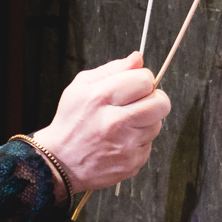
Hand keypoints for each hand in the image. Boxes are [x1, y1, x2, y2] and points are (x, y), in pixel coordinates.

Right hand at [29, 52, 170, 197]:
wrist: (60, 162)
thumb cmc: (71, 120)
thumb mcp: (81, 86)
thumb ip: (112, 69)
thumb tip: (138, 58)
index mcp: (101, 97)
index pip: (145, 80)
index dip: (142, 80)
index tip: (135, 85)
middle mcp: (114, 122)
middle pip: (161, 103)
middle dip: (154, 99)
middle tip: (140, 102)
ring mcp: (125, 145)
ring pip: (157, 124)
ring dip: (146, 122)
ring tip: (125, 124)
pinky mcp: (131, 163)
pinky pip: (149, 145)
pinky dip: (138, 142)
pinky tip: (120, 141)